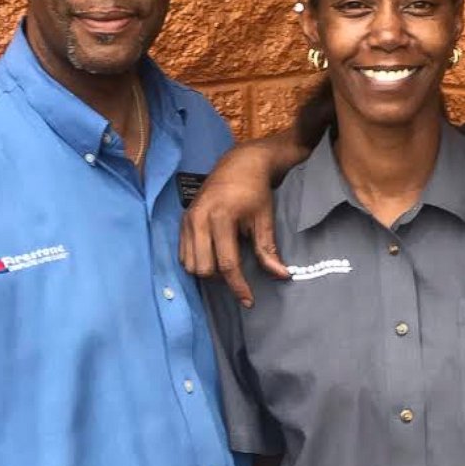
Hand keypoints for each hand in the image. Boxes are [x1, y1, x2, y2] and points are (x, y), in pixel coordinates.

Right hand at [179, 138, 293, 306]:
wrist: (239, 164)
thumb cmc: (255, 191)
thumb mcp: (264, 219)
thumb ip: (268, 250)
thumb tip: (282, 276)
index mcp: (221, 218)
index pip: (227, 264)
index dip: (238, 286)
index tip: (249, 301)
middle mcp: (199, 220)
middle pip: (204, 268)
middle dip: (221, 279)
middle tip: (238, 276)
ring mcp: (188, 220)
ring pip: (190, 264)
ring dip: (207, 271)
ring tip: (225, 264)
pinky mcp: (183, 220)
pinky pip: (183, 254)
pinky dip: (197, 261)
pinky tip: (212, 256)